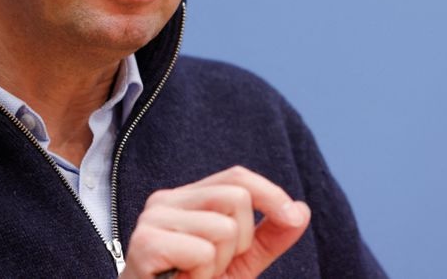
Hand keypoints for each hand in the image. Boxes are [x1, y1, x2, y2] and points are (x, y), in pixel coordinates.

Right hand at [120, 166, 310, 278]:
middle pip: (236, 197)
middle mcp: (164, 201)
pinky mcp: (144, 244)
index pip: (236, 178)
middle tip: (213, 267)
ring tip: (194, 277)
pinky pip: (203, 252)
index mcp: (185, 199)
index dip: (270, 194)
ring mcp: (152, 220)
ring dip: (219, 265)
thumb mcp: (239, 263)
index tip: (291, 218)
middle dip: (241, 241)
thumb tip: (301, 210)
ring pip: (224, 228)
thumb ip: (268, 237)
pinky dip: (203, 277)